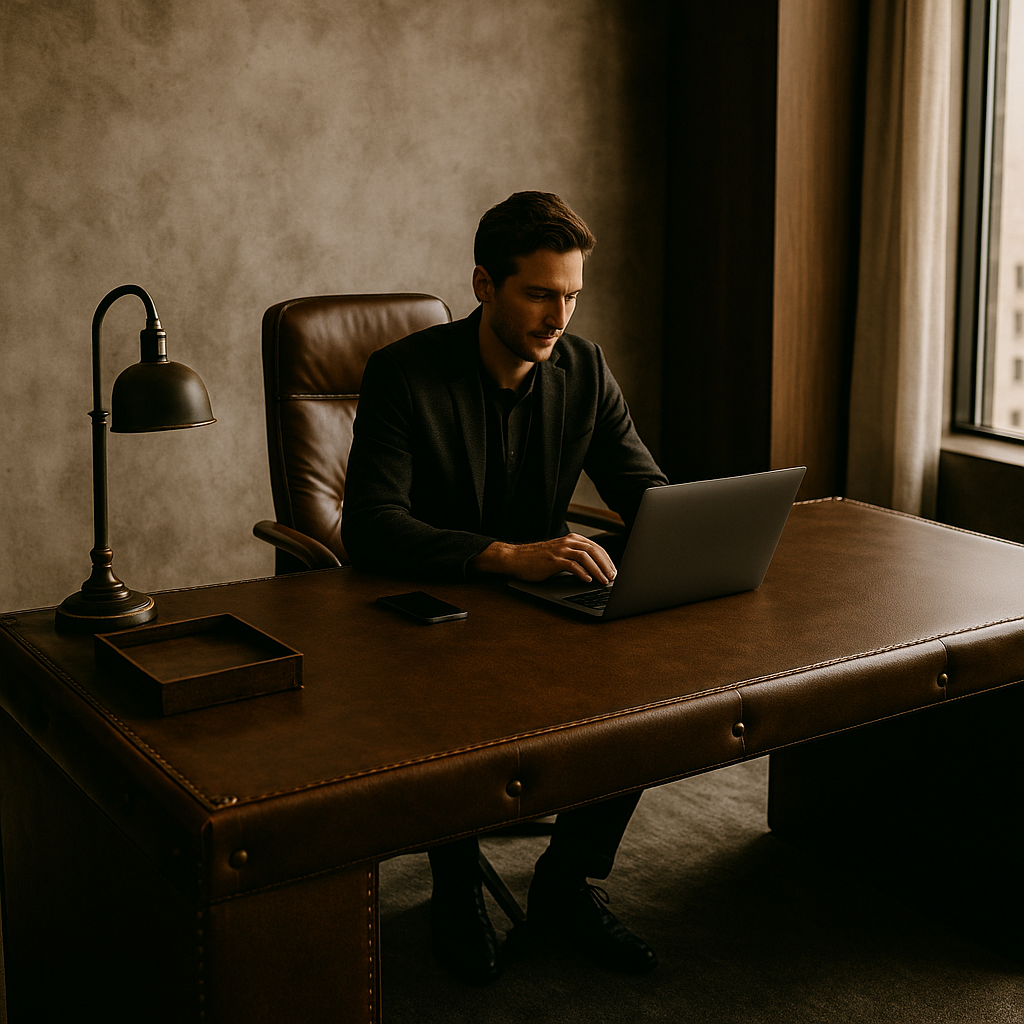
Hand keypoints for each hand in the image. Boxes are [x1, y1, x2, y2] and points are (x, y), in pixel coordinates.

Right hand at [472, 534, 616, 583]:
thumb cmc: (536, 559)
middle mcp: (567, 542)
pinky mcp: (553, 560)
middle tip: (612, 577)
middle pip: (593, 551)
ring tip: (603, 580)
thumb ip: (574, 557)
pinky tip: (587, 580)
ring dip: (597, 570)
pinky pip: (572, 565)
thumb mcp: (559, 554)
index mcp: (571, 540)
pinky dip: (582, 573)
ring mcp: (560, 550)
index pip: (595, 547)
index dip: (607, 559)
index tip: (613, 570)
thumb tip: (592, 570)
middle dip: (606, 565)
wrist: (516, 558)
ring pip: (585, 557)